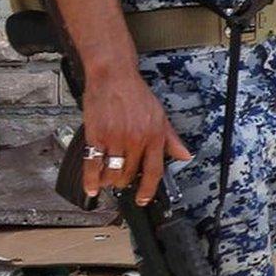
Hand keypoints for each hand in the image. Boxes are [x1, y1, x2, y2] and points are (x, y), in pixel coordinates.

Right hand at [80, 66, 191, 204]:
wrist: (114, 77)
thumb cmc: (135, 94)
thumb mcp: (160, 115)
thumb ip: (171, 139)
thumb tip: (184, 155)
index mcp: (154, 136)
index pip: (155, 170)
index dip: (148, 189)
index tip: (143, 199)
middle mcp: (137, 139)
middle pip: (131, 174)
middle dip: (125, 183)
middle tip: (121, 183)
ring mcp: (116, 138)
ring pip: (113, 172)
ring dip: (110, 181)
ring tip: (107, 180)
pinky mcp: (98, 135)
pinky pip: (93, 164)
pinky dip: (91, 179)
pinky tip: (91, 187)